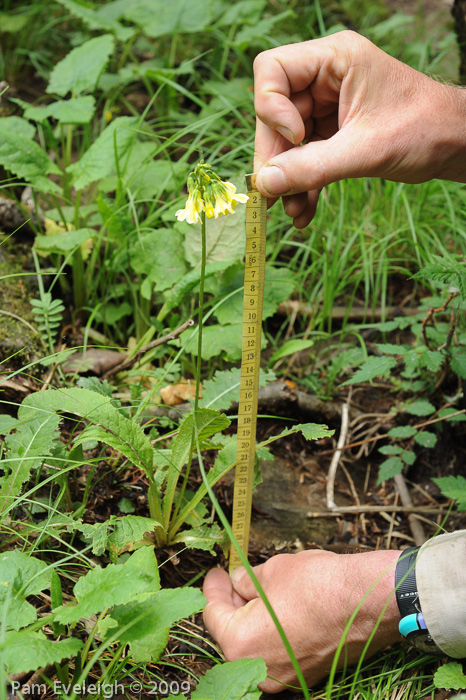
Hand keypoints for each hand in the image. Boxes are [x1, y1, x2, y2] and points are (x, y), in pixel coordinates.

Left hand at [203, 549, 401, 693]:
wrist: (367, 603)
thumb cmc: (318, 585)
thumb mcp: (271, 571)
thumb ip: (247, 580)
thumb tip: (238, 582)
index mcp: (240, 643)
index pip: (212, 613)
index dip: (213, 588)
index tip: (217, 572)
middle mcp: (258, 668)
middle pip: (231, 633)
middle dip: (231, 603)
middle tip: (233, 578)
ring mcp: (283, 676)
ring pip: (255, 644)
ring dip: (251, 617)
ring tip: (256, 588)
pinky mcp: (304, 674)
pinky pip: (276, 651)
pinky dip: (271, 630)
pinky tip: (278, 607)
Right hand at [253, 30, 465, 227]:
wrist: (454, 146)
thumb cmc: (424, 130)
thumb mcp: (366, 151)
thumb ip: (313, 167)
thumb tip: (264, 184)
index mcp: (335, 59)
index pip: (272, 70)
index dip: (271, 108)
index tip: (296, 138)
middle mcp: (325, 78)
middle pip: (274, 113)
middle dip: (275, 158)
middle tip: (274, 195)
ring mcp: (327, 106)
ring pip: (286, 142)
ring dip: (286, 179)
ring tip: (292, 212)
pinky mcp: (332, 133)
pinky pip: (304, 157)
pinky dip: (302, 184)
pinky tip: (304, 211)